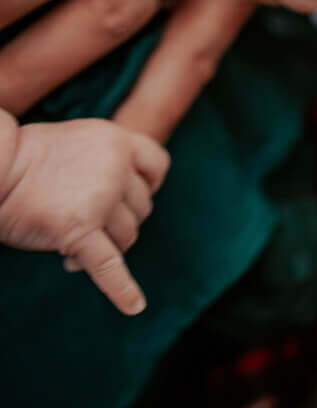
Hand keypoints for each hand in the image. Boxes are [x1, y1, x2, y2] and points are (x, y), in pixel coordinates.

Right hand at [0, 114, 169, 314]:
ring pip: (126, 236)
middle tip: (88, 224)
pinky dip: (122, 289)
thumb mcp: (81, 142)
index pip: (157, 166)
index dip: (150, 184)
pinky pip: (108, 265)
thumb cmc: (27, 157)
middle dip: (119, 221)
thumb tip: (123, 203)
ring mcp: (100, 199)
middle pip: (141, 207)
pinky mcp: (78, 230)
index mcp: (119, 142)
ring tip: (73, 249)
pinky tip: (134, 306)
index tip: (136, 195)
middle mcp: (117, 168)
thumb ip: (107, 163)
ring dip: (108, 246)